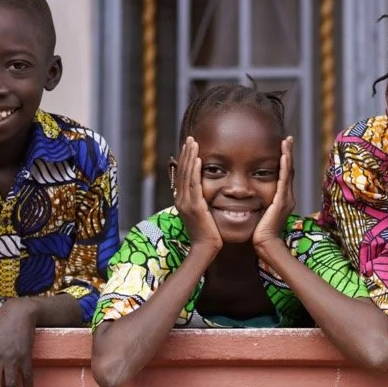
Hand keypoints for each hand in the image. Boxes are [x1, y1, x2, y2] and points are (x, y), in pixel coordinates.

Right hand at [173, 137, 221, 252]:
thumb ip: (200, 202)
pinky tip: (198, 159)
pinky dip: (195, 170)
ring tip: (193, 143)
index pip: (181, 175)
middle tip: (189, 138)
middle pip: (181, 171)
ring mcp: (186, 203)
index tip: (188, 146)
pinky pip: (194, 184)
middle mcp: (180, 200)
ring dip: (190, 157)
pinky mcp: (195, 206)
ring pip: (186, 175)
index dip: (184, 160)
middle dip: (185, 153)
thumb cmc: (207, 233)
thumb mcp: (201, 214)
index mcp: (181, 201)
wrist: (205, 248)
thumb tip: (203, 193)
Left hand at [253, 137, 294, 250]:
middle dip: (288, 153)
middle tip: (288, 139)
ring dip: (287, 156)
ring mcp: (286, 199)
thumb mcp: (260, 213)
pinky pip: (284, 180)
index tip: (283, 147)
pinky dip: (284, 168)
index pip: (284, 175)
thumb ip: (260, 204)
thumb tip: (249, 197)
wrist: (265, 245)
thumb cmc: (260, 233)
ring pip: (288, 172)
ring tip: (287, 142)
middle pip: (289, 170)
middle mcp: (287, 197)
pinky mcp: (282, 201)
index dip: (284, 160)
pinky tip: (283, 157)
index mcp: (282, 199)